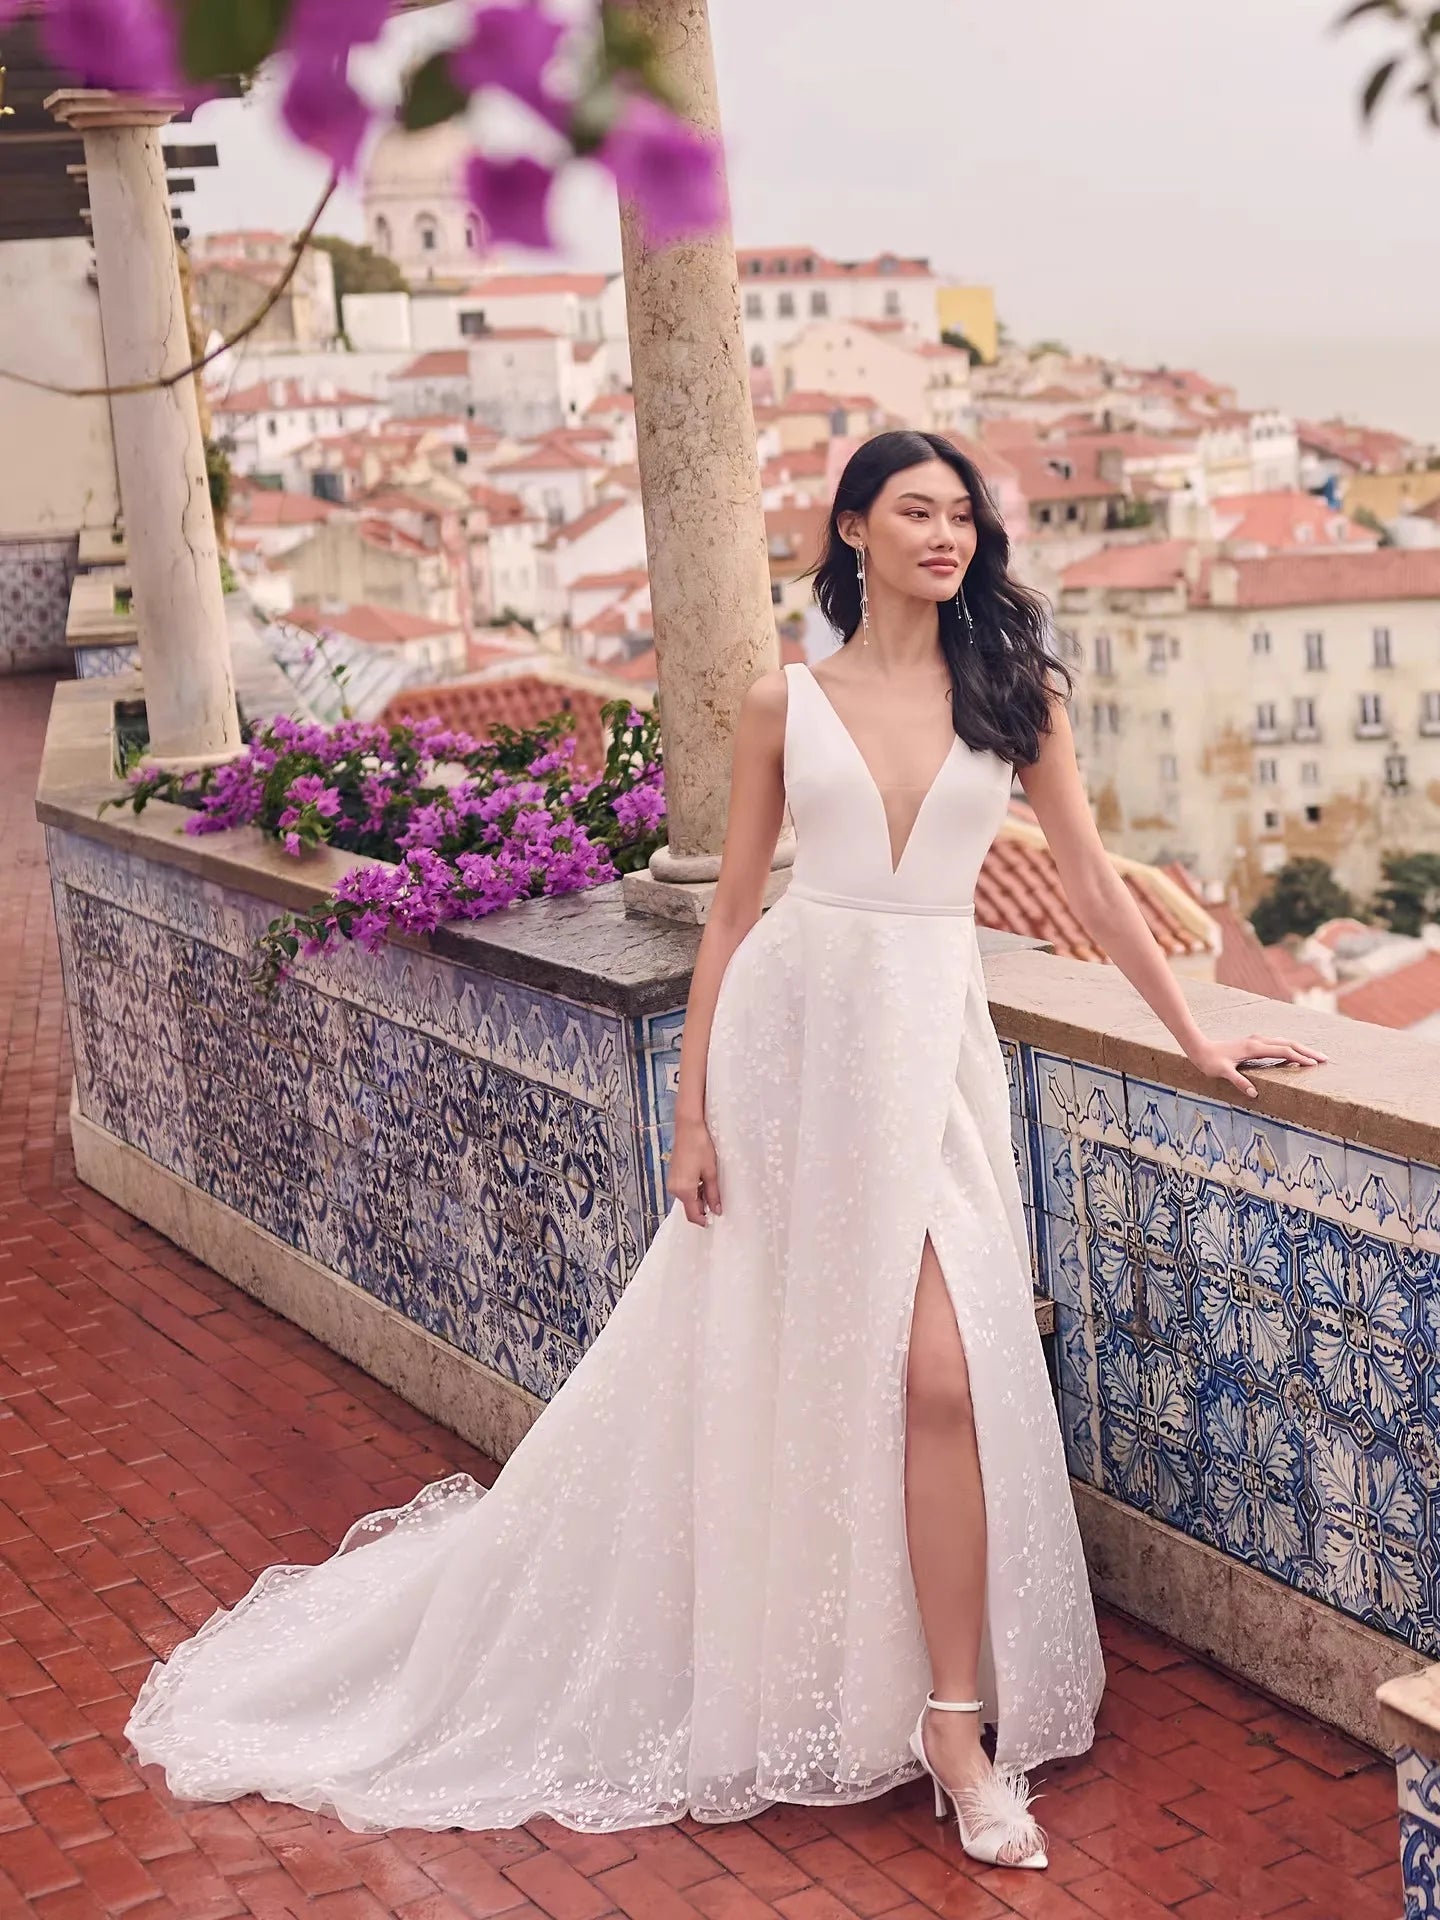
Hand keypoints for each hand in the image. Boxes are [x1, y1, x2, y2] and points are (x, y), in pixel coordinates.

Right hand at [666, 1113, 722, 1226]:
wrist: (688, 1128)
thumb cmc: (700, 1147)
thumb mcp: (710, 1172)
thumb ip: (713, 1194)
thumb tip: (717, 1210)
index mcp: (684, 1190)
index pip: (693, 1214)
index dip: (703, 1220)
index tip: (714, 1221)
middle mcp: (674, 1189)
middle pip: (689, 1207)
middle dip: (702, 1208)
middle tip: (718, 1202)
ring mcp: (672, 1182)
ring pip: (687, 1199)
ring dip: (699, 1198)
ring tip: (712, 1187)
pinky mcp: (673, 1176)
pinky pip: (683, 1190)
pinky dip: (693, 1190)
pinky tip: (703, 1181)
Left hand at [1186, 1034, 1328, 1100]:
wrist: (1198, 1047)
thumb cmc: (1209, 1060)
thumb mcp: (1222, 1072)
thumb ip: (1238, 1081)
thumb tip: (1254, 1093)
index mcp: (1254, 1047)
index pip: (1283, 1051)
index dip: (1299, 1058)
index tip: (1314, 1065)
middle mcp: (1258, 1041)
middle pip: (1289, 1043)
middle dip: (1307, 1051)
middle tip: (1325, 1059)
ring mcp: (1256, 1040)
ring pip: (1284, 1042)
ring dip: (1300, 1048)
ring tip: (1315, 1057)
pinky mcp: (1253, 1043)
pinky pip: (1277, 1044)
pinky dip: (1290, 1048)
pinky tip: (1293, 1054)